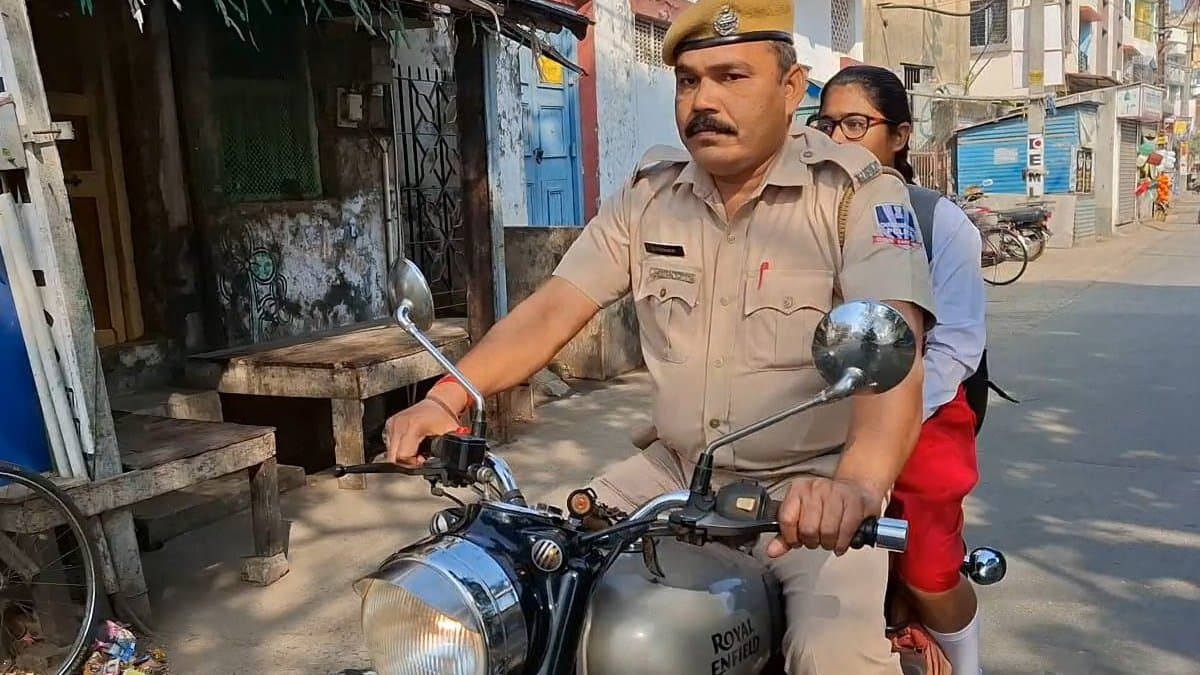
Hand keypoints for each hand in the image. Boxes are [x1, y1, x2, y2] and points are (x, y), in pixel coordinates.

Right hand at [383, 398, 460, 465]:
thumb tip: (446, 464)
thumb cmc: (443, 416)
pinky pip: (390, 443)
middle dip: (406, 462)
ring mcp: (393, 423)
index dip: (412, 464)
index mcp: (412, 426)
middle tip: (419, 458)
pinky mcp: (390, 424)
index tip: (421, 461)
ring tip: (416, 450)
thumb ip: (447, 451)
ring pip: (390, 452)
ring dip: (401, 455)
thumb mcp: (449, 436)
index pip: (402, 456)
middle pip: (393, 456)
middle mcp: (399, 424)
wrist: (438, 402)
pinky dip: (398, 448)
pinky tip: (410, 444)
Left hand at [765, 478, 882, 557]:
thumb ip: (785, 535)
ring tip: (829, 540)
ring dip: (828, 543)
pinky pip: (845, 530)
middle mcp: (815, 488)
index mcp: (798, 489)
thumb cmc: (826, 506)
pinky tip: (840, 543)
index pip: (787, 519)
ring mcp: (836, 492)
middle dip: (812, 542)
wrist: (855, 491)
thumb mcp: (802, 516)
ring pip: (827, 531)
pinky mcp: (855, 501)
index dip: (791, 537)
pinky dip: (842, 543)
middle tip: (816, 540)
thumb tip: (772, 551)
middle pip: (808, 528)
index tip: (797, 541)